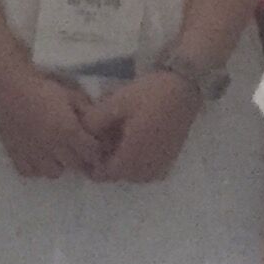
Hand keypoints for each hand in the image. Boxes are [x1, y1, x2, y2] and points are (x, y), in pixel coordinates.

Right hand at [0, 55, 113, 181]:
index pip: (92, 152)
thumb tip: (97, 125)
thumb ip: (86, 111)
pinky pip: (29, 172)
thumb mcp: (71, 94)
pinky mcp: (15, 152)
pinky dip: (36, 167)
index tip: (94, 143)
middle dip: (81, 158)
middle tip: (78, 148)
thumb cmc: (41, 87)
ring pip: (53, 173)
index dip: (96, 149)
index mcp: (69, 131)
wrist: (7, 84)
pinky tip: (37, 155)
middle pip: (76, 165)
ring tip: (57, 153)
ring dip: (59, 164)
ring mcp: (33, 152)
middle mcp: (53, 146)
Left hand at [83, 69, 201, 185]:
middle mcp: (150, 165)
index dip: (92, 165)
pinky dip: (137, 162)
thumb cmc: (149, 95)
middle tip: (100, 141)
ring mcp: (163, 164)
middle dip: (107, 163)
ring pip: (134, 174)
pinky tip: (132, 142)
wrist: (184, 89)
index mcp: (135, 155)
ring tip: (115, 140)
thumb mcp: (115, 104)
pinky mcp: (170, 158)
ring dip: (122, 162)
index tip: (87, 148)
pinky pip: (149, 170)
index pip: (106, 174)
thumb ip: (94, 122)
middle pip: (120, 175)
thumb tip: (80, 135)